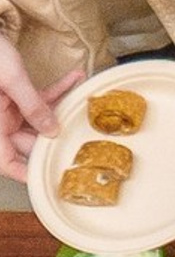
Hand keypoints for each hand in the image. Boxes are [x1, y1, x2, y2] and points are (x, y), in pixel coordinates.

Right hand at [0, 40, 80, 179]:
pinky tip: (75, 77)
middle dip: (56, 137)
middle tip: (85, 138)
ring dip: (60, 108)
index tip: (52, 179)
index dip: (27, 174)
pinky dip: (55, 89)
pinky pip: (36, 97)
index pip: (7, 162)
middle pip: (29, 141)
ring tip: (83, 102)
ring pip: (38, 118)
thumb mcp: (11, 79)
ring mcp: (5, 106)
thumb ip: (33, 106)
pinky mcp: (11, 92)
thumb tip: (52, 131)